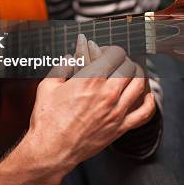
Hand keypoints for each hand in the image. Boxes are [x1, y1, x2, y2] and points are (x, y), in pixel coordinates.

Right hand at [25, 35, 154, 173]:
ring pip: (139, 85)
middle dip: (123, 60)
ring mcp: (116, 111)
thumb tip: (69, 58)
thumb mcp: (47, 86)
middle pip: (129, 67)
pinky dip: (148, 102)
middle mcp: (107, 94)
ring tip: (129, 74)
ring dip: (136, 75)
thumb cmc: (47, 119)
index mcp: (89, 80)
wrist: (52, 147)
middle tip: (114, 62)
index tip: (103, 51)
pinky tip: (145, 97)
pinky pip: (144, 114)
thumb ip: (61, 68)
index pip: (114, 54)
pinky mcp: (120, 127)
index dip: (110, 49)